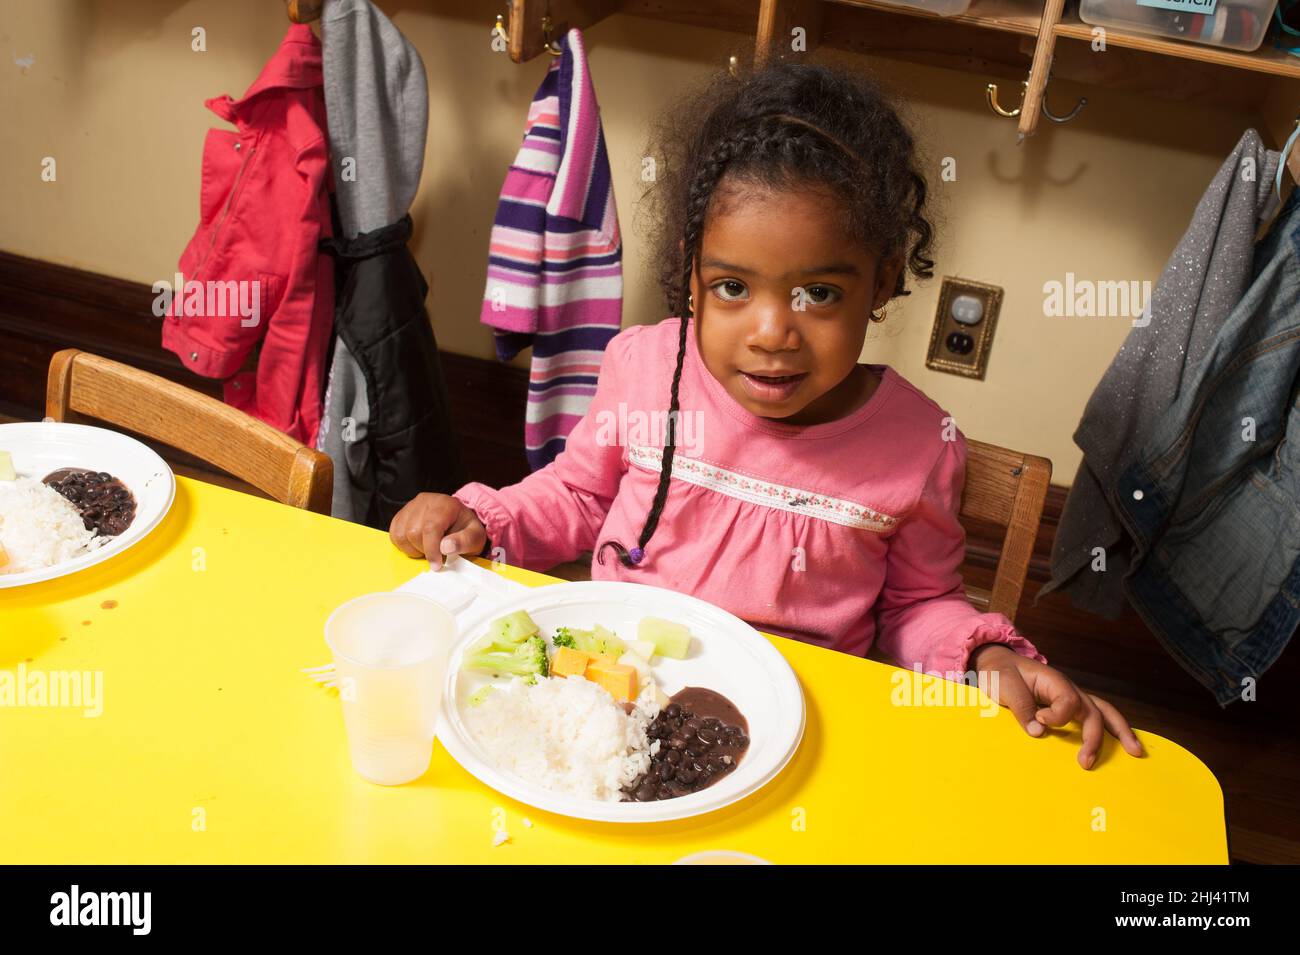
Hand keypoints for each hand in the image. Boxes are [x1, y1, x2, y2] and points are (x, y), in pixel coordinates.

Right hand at [388, 493, 486, 569]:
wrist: (459, 521)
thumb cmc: (466, 530)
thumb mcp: (475, 537)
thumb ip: (464, 541)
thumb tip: (445, 547)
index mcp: (444, 504)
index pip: (431, 527)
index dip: (431, 550)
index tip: (436, 565)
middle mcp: (425, 501)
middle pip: (414, 532)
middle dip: (425, 550)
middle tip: (437, 554)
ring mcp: (411, 506)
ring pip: (401, 535)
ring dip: (413, 549)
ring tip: (428, 548)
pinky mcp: (401, 515)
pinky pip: (394, 534)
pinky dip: (404, 545)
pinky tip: (418, 545)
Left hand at [969, 643, 1144, 769]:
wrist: (996, 663)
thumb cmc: (1001, 672)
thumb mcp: (1004, 684)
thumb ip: (1021, 706)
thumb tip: (1039, 732)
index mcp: (1054, 681)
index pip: (1070, 701)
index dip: (1058, 716)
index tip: (1040, 720)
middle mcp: (1068, 690)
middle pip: (1095, 711)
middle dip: (1096, 738)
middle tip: (1086, 763)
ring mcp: (1071, 699)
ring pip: (1103, 713)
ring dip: (1120, 732)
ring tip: (1135, 752)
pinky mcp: (1067, 709)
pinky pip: (1092, 719)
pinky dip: (1109, 732)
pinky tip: (1120, 747)